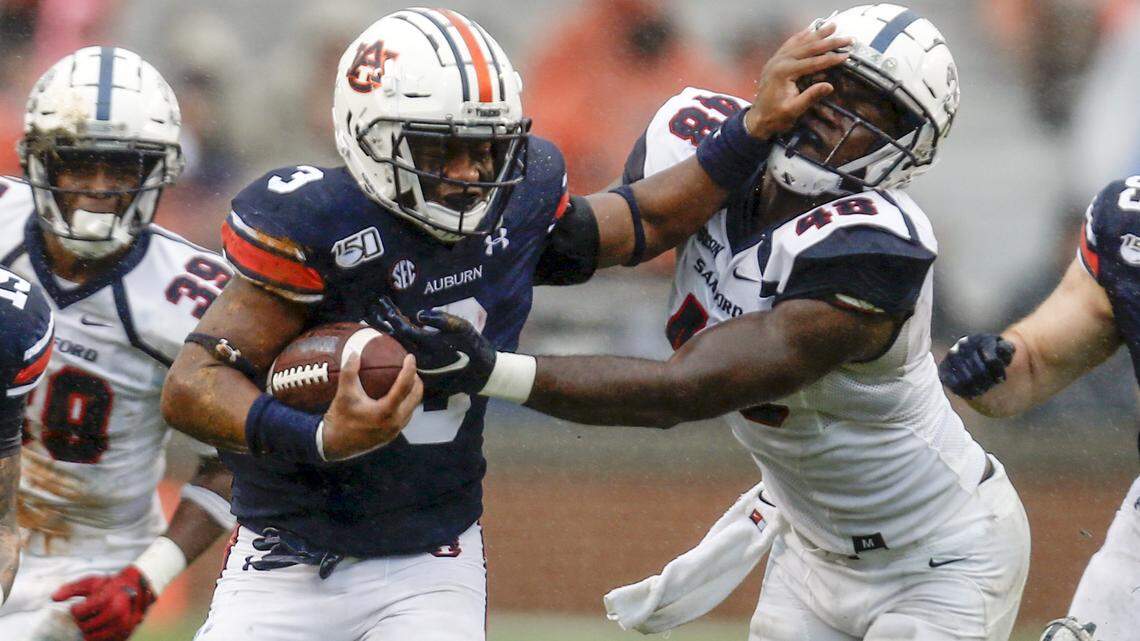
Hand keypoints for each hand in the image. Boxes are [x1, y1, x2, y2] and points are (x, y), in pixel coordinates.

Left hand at [51, 566, 154, 640]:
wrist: (137, 589)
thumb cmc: (110, 585)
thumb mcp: (91, 582)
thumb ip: (71, 588)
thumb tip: (53, 598)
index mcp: (108, 598)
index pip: (78, 612)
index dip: (75, 609)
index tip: (80, 606)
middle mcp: (117, 613)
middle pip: (83, 626)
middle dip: (81, 620)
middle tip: (87, 613)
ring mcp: (122, 625)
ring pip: (91, 637)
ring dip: (88, 629)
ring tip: (93, 619)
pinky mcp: (125, 634)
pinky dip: (97, 635)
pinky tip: (100, 625)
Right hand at [321, 351, 421, 460]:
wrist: (335, 445)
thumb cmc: (339, 419)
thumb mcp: (343, 394)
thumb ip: (349, 372)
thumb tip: (355, 353)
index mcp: (385, 412)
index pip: (404, 387)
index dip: (410, 369)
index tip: (409, 357)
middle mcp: (395, 422)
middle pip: (416, 396)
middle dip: (416, 380)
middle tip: (409, 368)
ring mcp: (395, 430)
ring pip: (413, 407)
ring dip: (413, 392)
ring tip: (405, 379)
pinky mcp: (392, 434)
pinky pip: (406, 415)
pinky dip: (405, 402)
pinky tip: (396, 395)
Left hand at [370, 297, 495, 396]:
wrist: (480, 372)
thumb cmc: (472, 346)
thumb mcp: (461, 327)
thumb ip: (440, 319)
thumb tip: (419, 315)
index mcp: (429, 345)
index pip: (403, 328)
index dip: (391, 315)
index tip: (382, 303)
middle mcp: (420, 358)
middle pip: (394, 341)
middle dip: (381, 325)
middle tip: (370, 313)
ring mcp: (419, 368)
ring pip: (396, 351)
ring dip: (384, 337)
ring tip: (374, 324)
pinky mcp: (421, 375)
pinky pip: (402, 360)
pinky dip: (393, 349)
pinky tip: (387, 342)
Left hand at [745, 22, 852, 140]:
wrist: (757, 119)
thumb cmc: (775, 117)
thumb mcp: (794, 110)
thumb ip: (810, 97)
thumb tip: (829, 86)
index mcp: (784, 72)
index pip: (813, 62)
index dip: (831, 59)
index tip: (846, 55)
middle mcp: (779, 61)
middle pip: (808, 47)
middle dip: (829, 42)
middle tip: (846, 38)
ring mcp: (776, 59)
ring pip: (800, 42)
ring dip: (817, 34)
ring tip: (832, 26)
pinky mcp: (774, 61)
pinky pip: (790, 44)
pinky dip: (801, 36)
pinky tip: (809, 30)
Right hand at [938, 334, 1015, 398]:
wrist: (974, 355)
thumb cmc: (993, 354)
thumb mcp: (1004, 350)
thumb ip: (1006, 349)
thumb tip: (1003, 350)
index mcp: (981, 339)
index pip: (991, 360)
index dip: (998, 373)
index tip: (1002, 379)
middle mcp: (964, 344)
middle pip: (979, 371)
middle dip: (988, 382)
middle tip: (991, 386)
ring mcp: (952, 356)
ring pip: (966, 379)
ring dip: (977, 388)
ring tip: (983, 390)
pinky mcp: (944, 368)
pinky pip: (953, 383)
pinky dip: (964, 391)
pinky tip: (972, 394)